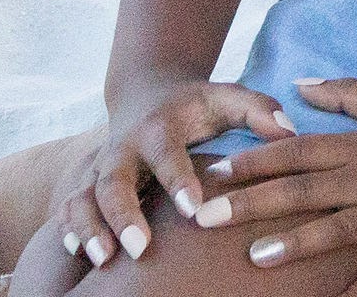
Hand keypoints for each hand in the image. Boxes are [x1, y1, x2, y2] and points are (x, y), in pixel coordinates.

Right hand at [51, 79, 292, 267]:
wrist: (148, 95)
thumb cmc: (199, 105)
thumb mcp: (230, 98)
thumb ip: (261, 111)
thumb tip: (289, 133)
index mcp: (159, 126)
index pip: (166, 154)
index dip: (178, 180)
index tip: (193, 210)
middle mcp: (122, 147)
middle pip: (113, 181)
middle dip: (124, 215)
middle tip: (140, 248)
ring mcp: (99, 168)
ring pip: (83, 198)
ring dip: (90, 228)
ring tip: (104, 261)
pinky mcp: (86, 184)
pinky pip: (67, 208)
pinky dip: (69, 230)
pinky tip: (81, 258)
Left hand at [197, 78, 356, 296]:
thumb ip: (347, 92)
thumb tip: (298, 85)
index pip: (299, 150)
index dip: (254, 160)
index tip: (213, 171)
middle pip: (305, 189)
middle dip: (252, 203)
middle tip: (206, 217)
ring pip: (337, 229)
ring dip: (295, 243)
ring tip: (256, 256)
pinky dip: (353, 293)